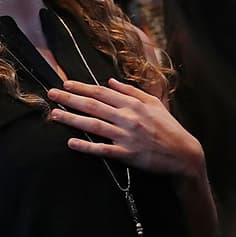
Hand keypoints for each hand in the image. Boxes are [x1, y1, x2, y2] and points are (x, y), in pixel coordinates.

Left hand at [47, 78, 205, 178]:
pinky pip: (103, 149)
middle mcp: (127, 117)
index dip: (82, 87)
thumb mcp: (153, 103)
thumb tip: (111, 81)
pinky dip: (87, 146)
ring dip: (72, 119)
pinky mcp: (127, 154)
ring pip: (94, 125)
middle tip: (51, 94)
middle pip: (93, 106)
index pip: (102, 92)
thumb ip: (131, 91)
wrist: (184, 154)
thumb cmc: (169, 127)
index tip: (65, 83)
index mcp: (133, 104)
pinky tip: (71, 142)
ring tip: (55, 115)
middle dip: (70, 98)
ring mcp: (126, 136)